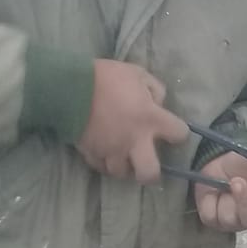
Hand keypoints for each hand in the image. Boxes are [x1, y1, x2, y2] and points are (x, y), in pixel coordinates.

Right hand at [77, 60, 188, 183]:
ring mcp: (112, 150)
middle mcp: (134, 140)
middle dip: (151, 173)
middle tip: (147, 162)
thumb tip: (158, 104)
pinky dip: (104, 162)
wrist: (67, 85)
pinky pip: (100, 166)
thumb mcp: (138, 74)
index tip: (171, 130)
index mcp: (151, 119)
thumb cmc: (106, 77)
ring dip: (125, 166)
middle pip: (149, 173)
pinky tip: (105, 152)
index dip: (178, 133)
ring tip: (123, 156)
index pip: (179, 134)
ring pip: (121, 173)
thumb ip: (155, 90)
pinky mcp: (91, 153)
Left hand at [194, 131, 246, 232]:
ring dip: (233, 201)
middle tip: (239, 182)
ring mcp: (236, 221)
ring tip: (231, 181)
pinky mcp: (216, 221)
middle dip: (246, 203)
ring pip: (235, 221)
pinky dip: (214, 204)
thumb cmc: (244, 165)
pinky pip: (215, 219)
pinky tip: (215, 192)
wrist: (216, 166)